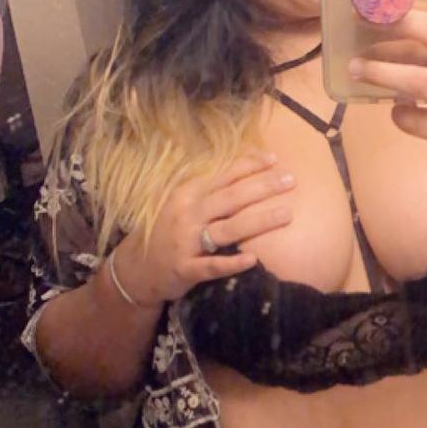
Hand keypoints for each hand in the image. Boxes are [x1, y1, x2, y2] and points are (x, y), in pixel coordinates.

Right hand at [111, 152, 295, 305]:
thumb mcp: (182, 204)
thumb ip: (209, 191)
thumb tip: (245, 173)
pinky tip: (253, 259)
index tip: (276, 159)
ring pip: (228, 229)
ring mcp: (186, 242)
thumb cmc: (167, 232)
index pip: (224, 176)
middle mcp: (188, 214)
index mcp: (188, 194)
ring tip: (287, 214)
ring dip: (259, 221)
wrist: (135, 267)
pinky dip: (231, 262)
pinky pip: (211, 265)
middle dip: (263, 187)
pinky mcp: (185, 268)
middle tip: (291, 180)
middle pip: (231, 198)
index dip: (249, 166)